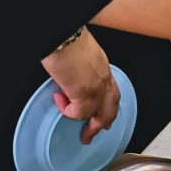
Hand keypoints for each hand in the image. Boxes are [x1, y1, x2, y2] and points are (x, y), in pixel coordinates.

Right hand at [41, 28, 119, 144]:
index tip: (105, 116)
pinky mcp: (85, 95)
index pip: (111, 90)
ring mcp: (97, 89)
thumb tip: (70, 75)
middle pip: (111, 108)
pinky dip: (68, 110)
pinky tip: (60, 100)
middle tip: (94, 134)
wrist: (63, 36)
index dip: (108, 105)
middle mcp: (104, 78)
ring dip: (91, 127)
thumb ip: (81, 68)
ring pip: (100, 116)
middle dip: (104, 123)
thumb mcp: (79, 53)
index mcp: (102, 66)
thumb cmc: (67, 38)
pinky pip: (79, 113)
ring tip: (83, 133)